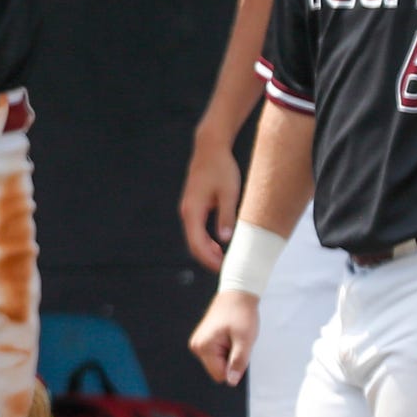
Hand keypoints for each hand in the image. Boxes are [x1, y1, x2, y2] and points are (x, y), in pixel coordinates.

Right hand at [177, 127, 245, 269]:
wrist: (210, 148)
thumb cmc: (221, 168)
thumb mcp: (229, 193)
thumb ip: (226, 216)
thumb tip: (225, 239)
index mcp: (193, 210)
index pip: (197, 243)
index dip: (209, 259)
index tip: (222, 268)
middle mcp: (187, 211)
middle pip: (193, 243)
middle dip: (207, 258)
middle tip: (225, 268)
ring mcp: (188, 208)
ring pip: (194, 236)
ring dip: (207, 249)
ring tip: (224, 259)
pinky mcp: (193, 205)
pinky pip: (196, 228)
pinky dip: (205, 239)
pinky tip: (218, 243)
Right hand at [186, 292, 257, 385]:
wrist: (237, 294)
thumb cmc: (241, 314)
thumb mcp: (245, 340)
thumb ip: (238, 362)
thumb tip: (231, 381)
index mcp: (204, 347)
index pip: (220, 374)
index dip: (234, 367)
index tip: (239, 350)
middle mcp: (197, 346)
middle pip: (218, 369)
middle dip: (231, 359)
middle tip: (237, 342)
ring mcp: (199, 343)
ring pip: (218, 362)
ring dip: (230, 354)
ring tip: (234, 337)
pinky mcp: (204, 340)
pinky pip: (217, 354)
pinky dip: (227, 348)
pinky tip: (230, 336)